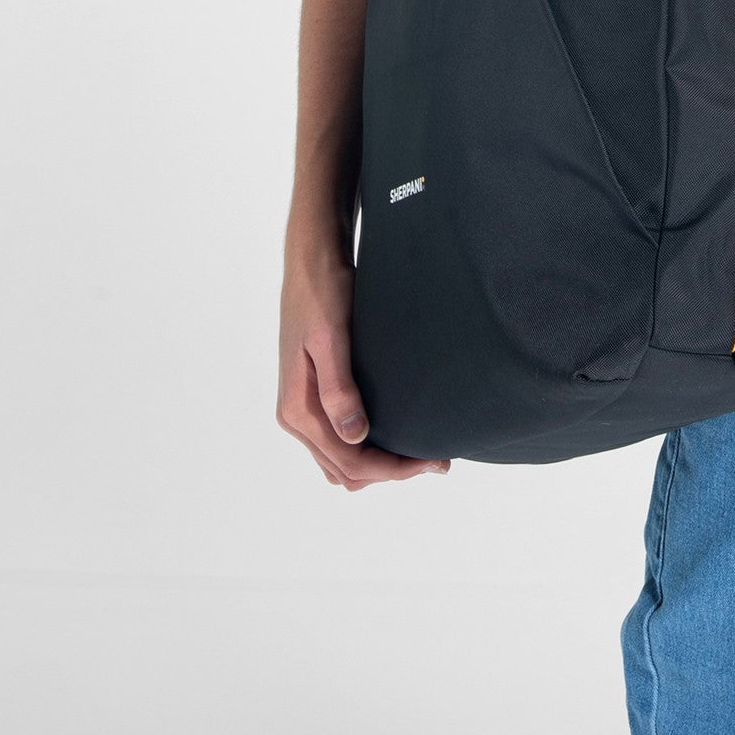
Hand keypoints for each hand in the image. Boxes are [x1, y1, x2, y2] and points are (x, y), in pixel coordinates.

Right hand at [277, 245, 450, 488]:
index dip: (393, 469)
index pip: (349, 462)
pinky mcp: (316, 396)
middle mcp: (296, 417)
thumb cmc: (323, 293)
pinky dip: (368, 448)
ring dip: (380, 464)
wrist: (311, 263)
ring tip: (424, 451)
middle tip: (439, 460)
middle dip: (391, 471)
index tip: (434, 461)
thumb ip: (339, 388)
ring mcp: (304, 409)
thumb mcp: (331, 337)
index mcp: (298, 410)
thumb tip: (356, 436)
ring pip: (342, 461)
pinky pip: (341, 440)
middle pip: (347, 469)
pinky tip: (397, 432)